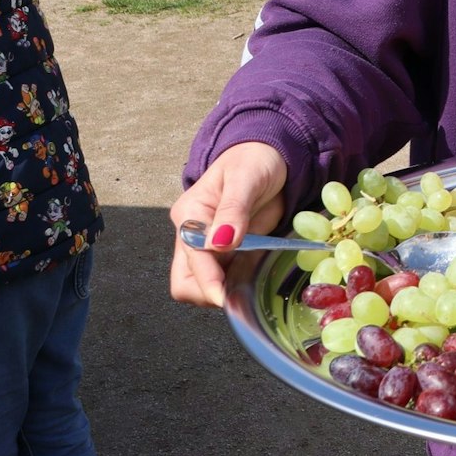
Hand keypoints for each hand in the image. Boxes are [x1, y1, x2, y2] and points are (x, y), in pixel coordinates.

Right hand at [169, 141, 289, 307]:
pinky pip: (225, 280)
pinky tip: (254, 279)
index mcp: (190, 215)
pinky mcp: (227, 254)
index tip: (223, 297)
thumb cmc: (254, 160)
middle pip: (185, 282)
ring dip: (224, 292)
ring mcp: (208, 247)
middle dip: (208, 293)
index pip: (191, 258)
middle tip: (239, 294)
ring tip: (250, 283)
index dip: (206, 280)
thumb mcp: (246, 177)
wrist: (270, 157)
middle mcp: (192, 235)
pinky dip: (236, 286)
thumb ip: (233, 209)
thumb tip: (220, 242)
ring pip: (202, 287)